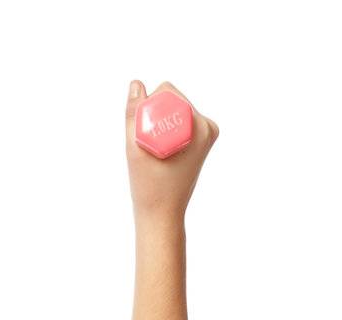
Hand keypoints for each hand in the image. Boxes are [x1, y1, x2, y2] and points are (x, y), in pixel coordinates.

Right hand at [125, 80, 217, 226]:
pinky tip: (160, 153)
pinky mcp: (199, 141)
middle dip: (154, 115)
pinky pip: (175, 121)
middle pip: (171, 98)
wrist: (162, 215)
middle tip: (149, 147)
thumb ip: (134, 112)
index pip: (167, 92)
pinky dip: (163, 131)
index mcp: (199, 125)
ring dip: (157, 124)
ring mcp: (205, 134)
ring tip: (155, 153)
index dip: (147, 109)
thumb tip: (137, 84)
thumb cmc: (149, 186)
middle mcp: (207, 126)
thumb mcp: (135, 148)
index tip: (146, 138)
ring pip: (171, 109)